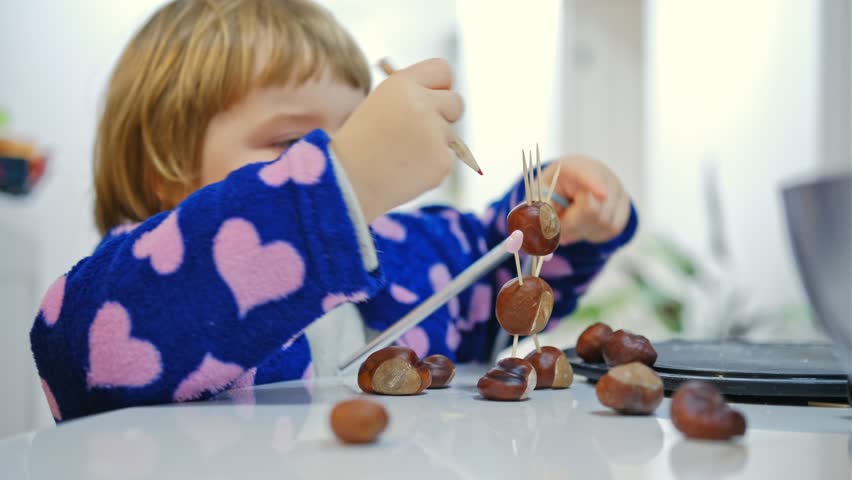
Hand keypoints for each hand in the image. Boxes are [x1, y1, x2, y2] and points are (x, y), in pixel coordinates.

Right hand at [331, 58, 462, 221]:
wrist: (347, 181)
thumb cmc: (360, 144)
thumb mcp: (379, 104)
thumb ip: (411, 96)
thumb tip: (441, 97)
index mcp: (402, 84)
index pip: (443, 70)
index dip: (440, 86)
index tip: (434, 99)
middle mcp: (422, 103)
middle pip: (456, 102)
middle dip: (444, 116)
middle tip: (418, 133)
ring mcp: (435, 133)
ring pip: (450, 135)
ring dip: (434, 144)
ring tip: (402, 156)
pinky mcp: (442, 161)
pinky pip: (446, 159)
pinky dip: (432, 167)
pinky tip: (407, 171)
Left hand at [541, 155, 630, 243]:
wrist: (575, 180)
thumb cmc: (554, 186)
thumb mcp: (542, 193)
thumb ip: (543, 210)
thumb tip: (548, 231)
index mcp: (577, 167)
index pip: (588, 174)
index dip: (595, 183)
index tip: (601, 194)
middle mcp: (603, 175)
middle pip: (593, 211)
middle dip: (571, 225)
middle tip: (557, 228)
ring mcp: (618, 190)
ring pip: (604, 223)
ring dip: (582, 231)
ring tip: (570, 222)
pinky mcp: (625, 207)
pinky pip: (611, 229)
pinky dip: (593, 233)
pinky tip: (584, 224)